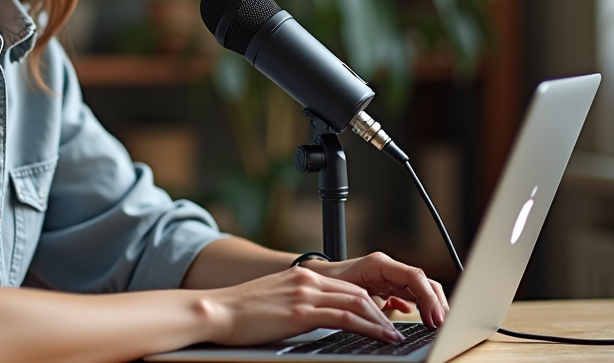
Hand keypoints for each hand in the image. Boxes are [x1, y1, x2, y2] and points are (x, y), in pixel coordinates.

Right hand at [204, 265, 405, 346]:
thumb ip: (297, 305)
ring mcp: (305, 294)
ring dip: (381, 321)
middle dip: (381, 311)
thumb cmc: (240, 313)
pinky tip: (381, 337)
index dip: (369, 303)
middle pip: (357, 292)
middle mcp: (307, 280)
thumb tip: (311, 320)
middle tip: (396, 328)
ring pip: (358, 303)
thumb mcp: (275, 302)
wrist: (217, 311)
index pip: (345, 287)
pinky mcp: (302, 311)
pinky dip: (369, 327)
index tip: (382, 317)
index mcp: (301, 277)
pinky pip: (346, 317)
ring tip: (395, 335)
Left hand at [306, 252, 449, 328]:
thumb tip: (391, 321)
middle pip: (423, 281)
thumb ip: (371, 304)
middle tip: (441, 324)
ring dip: (430, 306)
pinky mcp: (387, 287)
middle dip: (436, 302)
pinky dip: (418, 306)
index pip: (414, 276)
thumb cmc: (328, 283)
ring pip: (420, 288)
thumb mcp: (351, 294)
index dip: (428, 297)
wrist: (316, 278)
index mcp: (379, 264)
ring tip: (435, 324)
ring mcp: (389, 277)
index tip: (434, 318)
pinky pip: (410, 295)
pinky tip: (419, 318)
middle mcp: (387, 268)